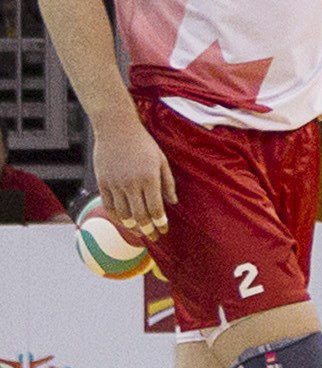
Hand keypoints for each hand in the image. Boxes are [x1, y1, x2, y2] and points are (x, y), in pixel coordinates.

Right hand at [92, 125, 173, 239]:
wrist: (116, 129)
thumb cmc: (143, 144)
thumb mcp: (162, 161)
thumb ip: (168, 183)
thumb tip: (173, 203)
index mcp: (149, 179)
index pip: (155, 209)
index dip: (160, 223)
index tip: (163, 230)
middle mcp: (131, 184)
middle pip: (139, 215)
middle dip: (147, 230)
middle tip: (153, 238)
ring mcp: (115, 184)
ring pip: (123, 213)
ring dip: (131, 226)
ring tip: (139, 233)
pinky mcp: (102, 182)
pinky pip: (108, 205)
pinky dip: (116, 216)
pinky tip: (123, 221)